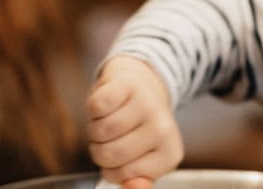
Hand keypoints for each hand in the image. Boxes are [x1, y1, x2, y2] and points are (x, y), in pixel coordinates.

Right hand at [86, 55, 182, 185]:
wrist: (140, 87)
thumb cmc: (137, 128)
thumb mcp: (142, 160)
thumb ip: (135, 179)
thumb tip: (131, 188)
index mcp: (169, 155)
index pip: (122, 175)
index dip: (110, 168)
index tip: (121, 155)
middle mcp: (163, 129)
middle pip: (108, 154)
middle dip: (99, 148)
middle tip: (111, 137)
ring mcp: (147, 104)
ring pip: (99, 131)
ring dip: (94, 128)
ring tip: (108, 120)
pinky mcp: (128, 84)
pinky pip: (96, 107)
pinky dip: (93, 109)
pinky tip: (107, 105)